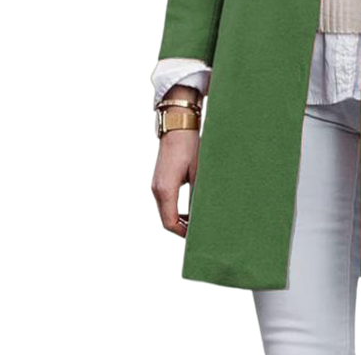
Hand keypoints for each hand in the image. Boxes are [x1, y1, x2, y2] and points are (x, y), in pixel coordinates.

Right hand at [151, 85, 200, 237]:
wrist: (178, 125)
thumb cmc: (190, 146)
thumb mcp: (199, 172)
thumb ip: (198, 195)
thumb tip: (203, 214)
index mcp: (165, 190)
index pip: (170, 223)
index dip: (184, 233)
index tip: (199, 236)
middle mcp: (157, 190)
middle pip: (166, 220)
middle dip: (183, 228)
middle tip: (201, 231)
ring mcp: (157, 185)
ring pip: (166, 211)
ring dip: (180, 219)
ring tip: (199, 221)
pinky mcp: (160, 180)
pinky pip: (166, 202)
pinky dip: (176, 209)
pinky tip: (191, 208)